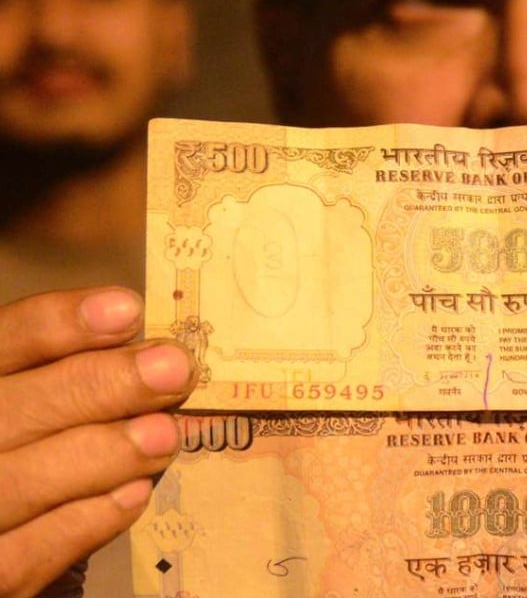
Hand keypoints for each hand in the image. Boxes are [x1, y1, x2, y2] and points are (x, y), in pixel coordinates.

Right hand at [0, 287, 195, 597]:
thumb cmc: (25, 443)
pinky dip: (89, 520)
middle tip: (174, 369)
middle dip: (98, 386)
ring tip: (165, 433)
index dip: (58, 325)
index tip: (127, 310)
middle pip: (11, 410)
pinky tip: (135, 492)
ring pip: (22, 482)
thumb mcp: (32, 396)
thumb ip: (68, 373)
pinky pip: (30, 552)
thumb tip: (152, 353)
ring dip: (105, 454)